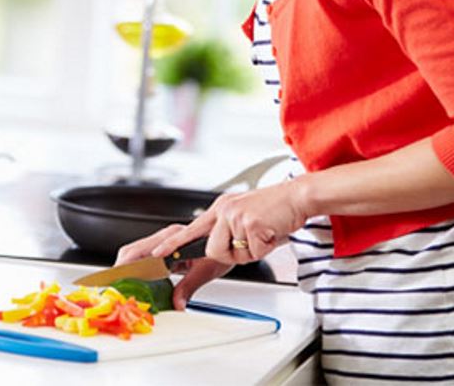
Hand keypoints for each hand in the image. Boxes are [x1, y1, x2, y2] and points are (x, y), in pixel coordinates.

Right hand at [115, 224, 231, 309]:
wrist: (234, 237)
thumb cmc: (223, 248)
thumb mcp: (206, 270)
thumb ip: (188, 287)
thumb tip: (176, 304)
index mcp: (174, 238)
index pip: (142, 251)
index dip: (127, 266)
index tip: (118, 278)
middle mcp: (166, 237)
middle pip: (133, 251)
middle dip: (121, 268)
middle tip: (112, 285)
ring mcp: (165, 241)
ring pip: (136, 253)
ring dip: (127, 269)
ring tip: (119, 285)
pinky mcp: (166, 248)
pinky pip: (145, 257)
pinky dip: (136, 269)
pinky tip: (135, 282)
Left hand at [150, 179, 308, 265]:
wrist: (297, 197)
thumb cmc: (273, 212)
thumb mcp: (244, 223)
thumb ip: (228, 238)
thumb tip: (219, 255)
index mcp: (220, 210)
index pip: (189, 229)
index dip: (172, 244)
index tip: (156, 254)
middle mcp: (224, 210)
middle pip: (212, 249)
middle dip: (229, 255)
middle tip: (245, 245)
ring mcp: (236, 215)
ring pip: (233, 254)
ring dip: (250, 253)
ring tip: (261, 236)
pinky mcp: (251, 222)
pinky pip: (253, 253)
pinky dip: (264, 249)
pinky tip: (270, 233)